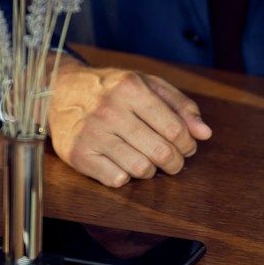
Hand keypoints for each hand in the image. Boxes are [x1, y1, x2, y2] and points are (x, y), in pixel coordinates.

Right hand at [48, 63, 210, 187]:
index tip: (184, 146)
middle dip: (174, 162)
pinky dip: (124, 175)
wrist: (58, 91)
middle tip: (171, 160)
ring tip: (144, 158)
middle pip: (162, 153)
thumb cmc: (110, 89)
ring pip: (141, 170)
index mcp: (130, 87)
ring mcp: (91, 133)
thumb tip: (204, 134)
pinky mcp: (78, 154)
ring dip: (149, 169)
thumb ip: (180, 106)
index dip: (187, 144)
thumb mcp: (146, 84)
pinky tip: (120, 161)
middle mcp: (109, 109)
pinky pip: (117, 180)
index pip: (176, 130)